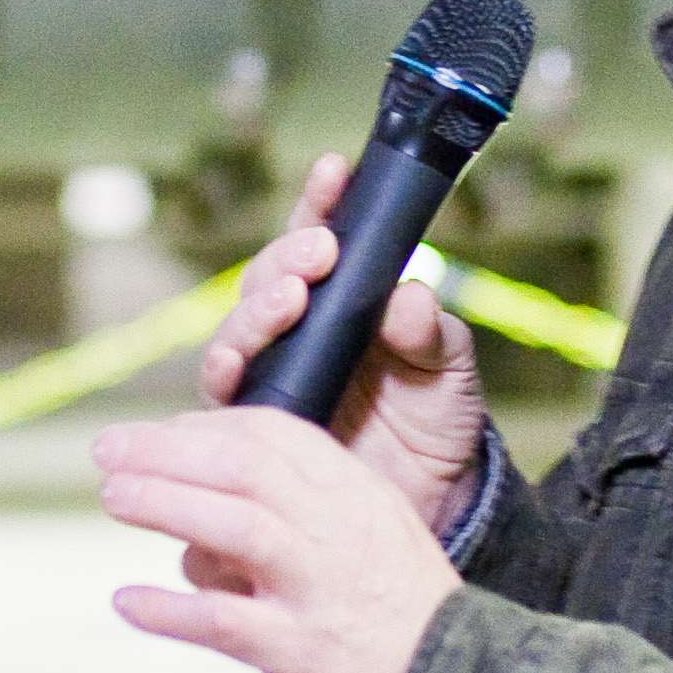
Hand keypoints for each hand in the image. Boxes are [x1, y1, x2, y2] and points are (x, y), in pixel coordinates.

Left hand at [94, 408, 461, 672]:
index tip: (161, 433)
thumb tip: (202, 532)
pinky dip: (169, 610)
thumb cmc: (406, 625)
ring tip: (112, 497)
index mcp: (359, 496)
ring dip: (164, 504)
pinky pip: (224, 624)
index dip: (208, 426)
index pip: (278, 435)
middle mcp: (340, 532)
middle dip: (166, 450)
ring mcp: (320, 590)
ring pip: (234, 525)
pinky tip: (128, 601)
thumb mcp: (373, 544)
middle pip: (244, 467)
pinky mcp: (302, 653)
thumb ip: (302, 521)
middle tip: (106, 449)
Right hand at [188, 152, 485, 529]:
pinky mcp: (254, 426)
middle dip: (288, 256)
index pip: (321, 240)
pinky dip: (225, 371)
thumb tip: (410, 299)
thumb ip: (431, 334)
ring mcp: (271, 377)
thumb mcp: (450, 371)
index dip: (320, 202)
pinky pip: (223, 395)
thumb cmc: (436, 423)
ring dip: (257, 308)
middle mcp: (297, 333)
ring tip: (291, 297)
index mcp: (343, 303)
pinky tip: (237, 361)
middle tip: (319, 251)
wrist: (431, 502)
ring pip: (238, 328)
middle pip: (268, 279)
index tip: (334, 170)